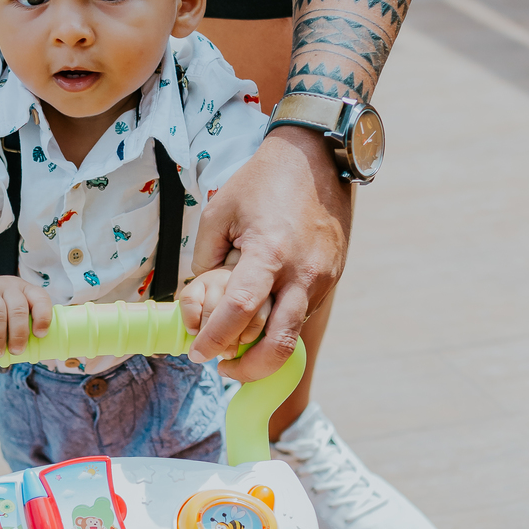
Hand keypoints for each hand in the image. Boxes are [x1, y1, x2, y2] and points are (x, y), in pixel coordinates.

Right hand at [0, 274, 52, 356]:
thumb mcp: (10, 312)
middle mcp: (7, 286)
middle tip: (16, 351)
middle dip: (19, 333)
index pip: (40, 298)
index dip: (43, 317)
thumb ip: (21, 328)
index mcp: (24, 290)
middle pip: (18, 308)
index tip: (39, 335)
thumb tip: (35, 359)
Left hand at [187, 126, 351, 379]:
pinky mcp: (331, 279)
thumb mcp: (218, 212)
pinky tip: (260, 316)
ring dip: (263, 351)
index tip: (197, 353)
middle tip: (223, 367)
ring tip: (237, 344)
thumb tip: (202, 299)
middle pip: (278, 344)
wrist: (317, 159)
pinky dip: (279, 325)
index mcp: (269, 253)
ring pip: (293, 335)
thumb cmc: (261, 182)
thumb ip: (206, 259)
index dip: (215, 339)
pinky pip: (302, 313)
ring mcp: (322, 279)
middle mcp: (301, 273)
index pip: (240, 312)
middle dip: (249, 370)